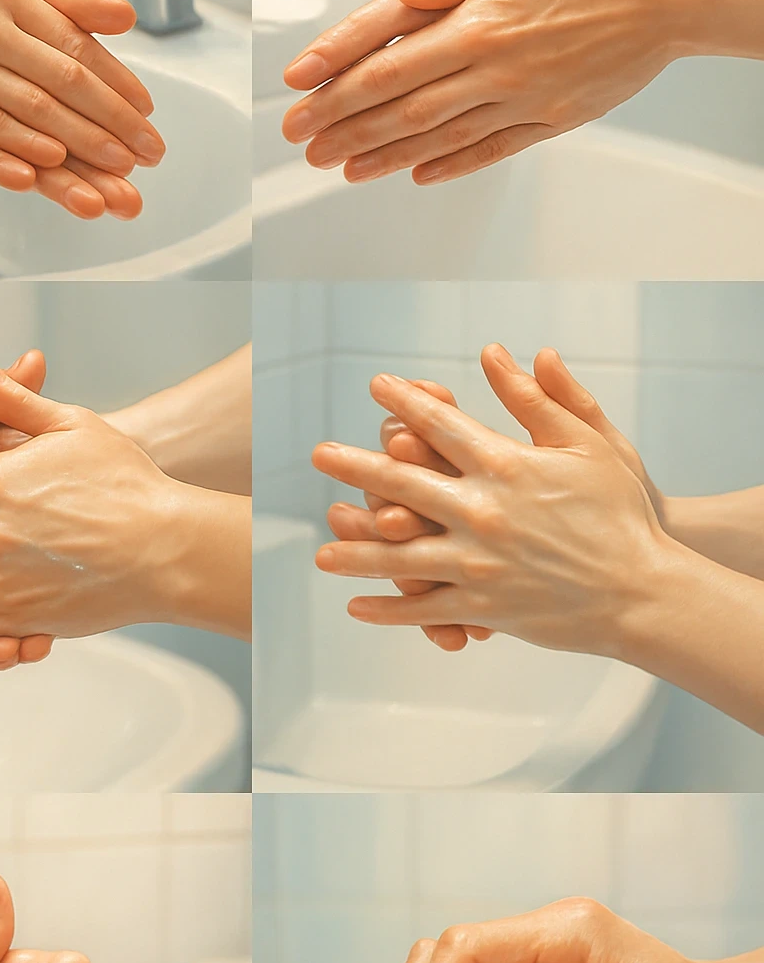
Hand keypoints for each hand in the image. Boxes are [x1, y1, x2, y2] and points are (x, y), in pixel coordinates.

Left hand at [284, 0, 687, 183]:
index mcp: (478, 19)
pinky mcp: (550, 119)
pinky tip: (416, 174)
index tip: (297, 88)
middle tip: (300, 140)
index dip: (336, 72)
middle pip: (399, 103)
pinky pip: (489, 149)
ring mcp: (521, 100)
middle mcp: (492, 67)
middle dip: (342, 123)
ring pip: (436, 135)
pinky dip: (448, 164)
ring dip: (382, 153)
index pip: (387, 52)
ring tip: (341, 167)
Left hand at [313, 346, 675, 656]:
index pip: (440, 424)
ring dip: (356, 550)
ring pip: (398, 555)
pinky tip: (356, 606)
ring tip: (321, 549)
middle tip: (319, 456)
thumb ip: (538, 398)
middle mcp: (481, 511)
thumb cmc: (622, 513)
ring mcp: (477, 563)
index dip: (405, 402)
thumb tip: (499, 353)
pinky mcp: (483, 606)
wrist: (643, 591)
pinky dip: (388, 609)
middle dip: (355, 467)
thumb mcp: (587, 443)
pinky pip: (423, 608)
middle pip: (401, 482)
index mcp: (504, 465)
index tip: (377, 388)